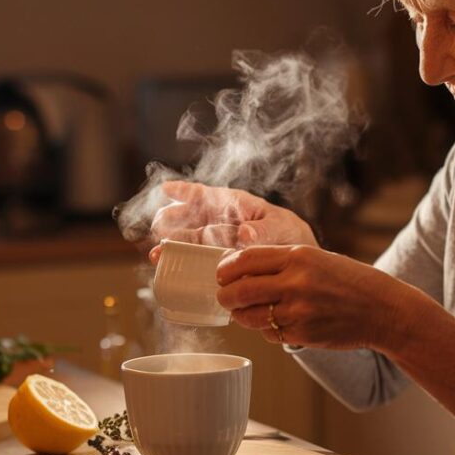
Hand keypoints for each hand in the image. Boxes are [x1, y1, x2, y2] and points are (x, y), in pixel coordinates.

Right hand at [149, 181, 317, 261]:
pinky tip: (166, 267)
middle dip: (172, 221)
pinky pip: (195, 258)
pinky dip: (180, 261)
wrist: (297, 262)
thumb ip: (264, 231)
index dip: (185, 191)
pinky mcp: (217, 260)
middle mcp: (221, 220)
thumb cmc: (289, 236)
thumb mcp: (281, 230)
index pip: (206, 194)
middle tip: (158, 228)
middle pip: (190, 218)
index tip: (166, 187)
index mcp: (235, 205)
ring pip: (188, 239)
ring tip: (156, 254)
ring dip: (171, 244)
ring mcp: (217, 241)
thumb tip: (244, 234)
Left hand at [215, 245, 436, 351]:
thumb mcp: (316, 259)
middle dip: (224, 296)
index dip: (226, 268)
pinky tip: (278, 322)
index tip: (221, 274)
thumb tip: (239, 269)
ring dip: (242, 315)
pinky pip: (269, 334)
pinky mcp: (303, 335)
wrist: (383, 310)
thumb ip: (281, 262)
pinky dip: (266, 329)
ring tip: (246, 311)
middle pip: (240, 290)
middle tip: (223, 297)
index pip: (246, 259)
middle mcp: (296, 282)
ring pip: (250, 316)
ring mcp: (299, 311)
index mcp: (299, 257)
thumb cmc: (349, 281)